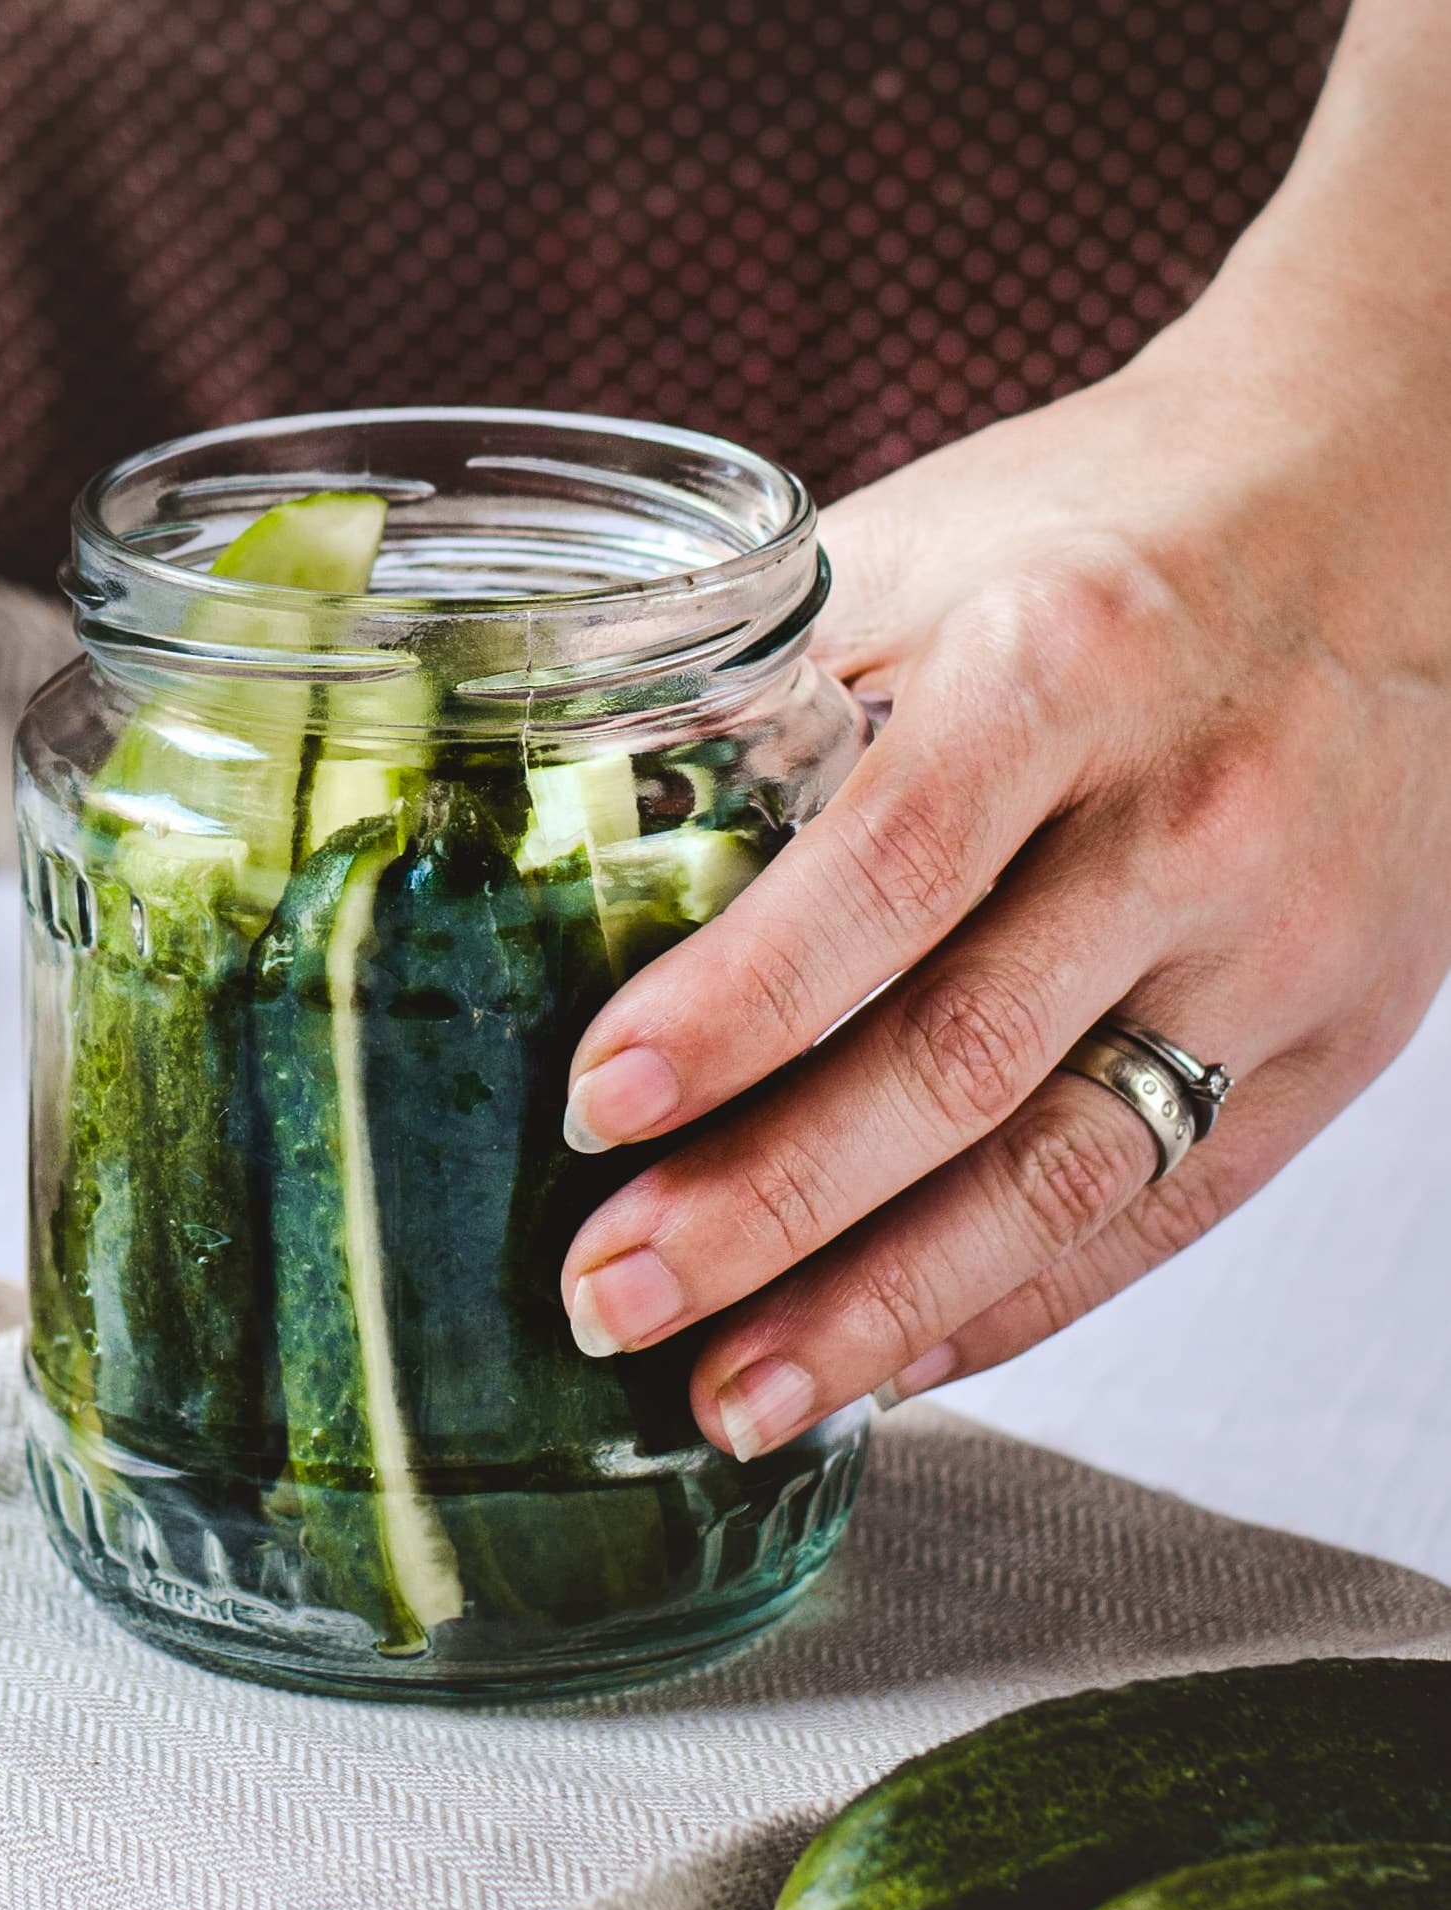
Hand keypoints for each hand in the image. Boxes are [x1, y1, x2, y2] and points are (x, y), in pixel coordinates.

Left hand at [554, 268, 1450, 1460]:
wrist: (1366, 513)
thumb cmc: (1089, 534)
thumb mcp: (911, 554)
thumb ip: (754, 697)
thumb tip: (543, 848)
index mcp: (1064, 662)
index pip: (883, 869)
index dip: (736, 1006)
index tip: (595, 1105)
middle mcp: (1193, 814)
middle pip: (962, 1058)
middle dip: (768, 1204)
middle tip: (605, 1297)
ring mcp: (1283, 945)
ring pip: (1063, 1173)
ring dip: (878, 1307)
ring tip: (725, 1396)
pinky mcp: (1337, 1040)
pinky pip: (1161, 1209)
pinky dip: (1014, 1302)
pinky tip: (885, 1361)